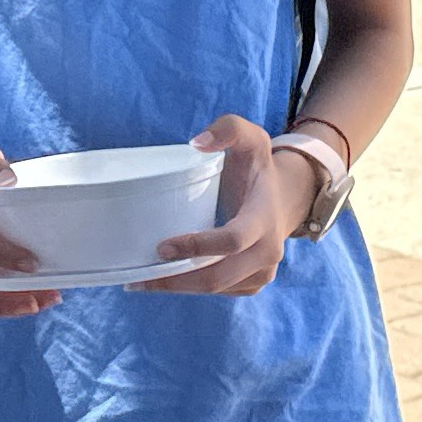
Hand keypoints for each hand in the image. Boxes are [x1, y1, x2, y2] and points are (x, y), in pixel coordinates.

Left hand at [143, 116, 314, 297]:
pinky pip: (220, 292)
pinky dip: (191, 289)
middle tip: (138, 276)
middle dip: (177, 279)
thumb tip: (197, 144)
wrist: (284, 198)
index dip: (197, 247)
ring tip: (141, 282)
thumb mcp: (250, 137)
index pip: (233, 240)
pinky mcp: (253, 283)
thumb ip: (228, 128)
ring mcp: (263, 271)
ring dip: (179, 288)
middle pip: (218, 276)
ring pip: (216, 289)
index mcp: (265, 217)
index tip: (162, 246)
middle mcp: (268, 251)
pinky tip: (165, 281)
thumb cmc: (257, 168)